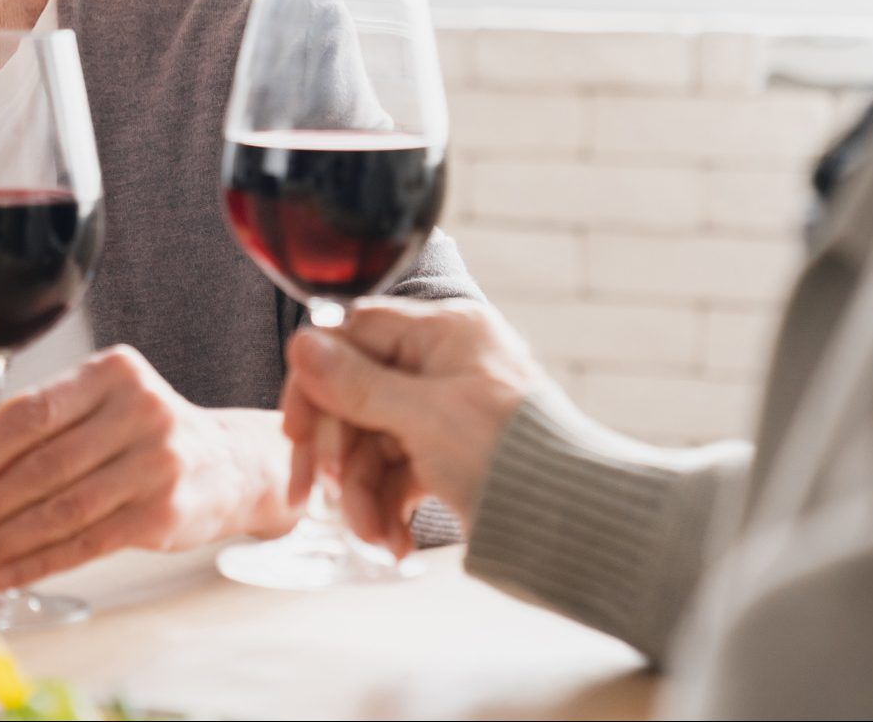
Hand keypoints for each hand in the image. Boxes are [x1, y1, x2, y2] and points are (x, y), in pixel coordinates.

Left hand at [0, 345, 292, 588]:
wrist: (231, 465)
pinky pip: (83, 544)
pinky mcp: (163, 514)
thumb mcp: (106, 403)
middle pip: (39, 468)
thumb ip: (47, 426)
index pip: (29, 413)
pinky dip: (34, 564)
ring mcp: (156, 464)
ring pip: (57, 511)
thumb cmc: (149, 434)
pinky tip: (2, 575)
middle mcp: (139, 412)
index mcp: (112, 372)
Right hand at [281, 298, 547, 551]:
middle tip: (319, 494)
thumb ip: (356, 382)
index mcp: (445, 332)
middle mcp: (444, 364)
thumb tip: (301, 344)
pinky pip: (397, 472)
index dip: (317, 378)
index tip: (295, 428)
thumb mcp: (425, 416)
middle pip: (356, 394)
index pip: (354, 333)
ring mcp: (445, 411)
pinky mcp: (449, 455)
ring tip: (373, 535)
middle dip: (339, 454)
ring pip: (372, 441)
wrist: (577, 527)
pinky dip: (387, 506)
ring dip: (362, 493)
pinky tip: (392, 541)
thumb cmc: (513, 457)